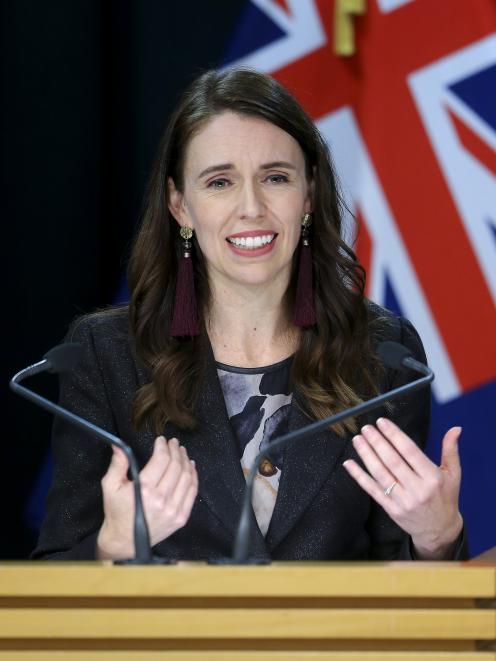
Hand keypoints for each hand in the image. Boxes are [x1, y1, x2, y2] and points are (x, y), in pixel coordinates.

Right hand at [97, 436, 197, 559]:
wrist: (124, 541)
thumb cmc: (116, 511)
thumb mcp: (110, 486)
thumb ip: (117, 464)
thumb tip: (119, 446)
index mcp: (144, 490)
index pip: (161, 460)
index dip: (163, 447)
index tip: (161, 440)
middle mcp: (161, 500)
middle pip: (176, 467)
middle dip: (175, 451)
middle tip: (174, 443)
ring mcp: (173, 510)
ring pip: (187, 478)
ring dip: (185, 461)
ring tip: (182, 452)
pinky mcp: (181, 518)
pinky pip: (192, 492)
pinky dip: (193, 477)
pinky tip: (190, 467)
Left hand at [343, 418, 462, 558]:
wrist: (440, 531)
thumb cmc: (446, 498)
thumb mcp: (453, 474)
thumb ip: (450, 450)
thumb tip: (455, 428)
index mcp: (432, 477)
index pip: (410, 452)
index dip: (394, 435)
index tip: (382, 422)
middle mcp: (417, 489)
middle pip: (392, 461)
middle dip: (377, 442)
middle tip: (366, 428)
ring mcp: (402, 500)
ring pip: (380, 474)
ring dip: (366, 455)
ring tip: (358, 440)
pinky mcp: (391, 509)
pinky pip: (372, 490)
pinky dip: (359, 476)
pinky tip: (349, 463)